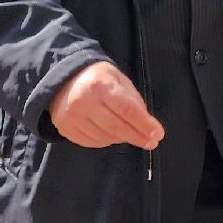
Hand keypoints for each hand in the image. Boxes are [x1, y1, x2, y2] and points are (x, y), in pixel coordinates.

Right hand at [49, 61, 164, 149]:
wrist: (65, 80)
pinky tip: (112, 135)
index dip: (144, 124)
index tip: (158, 134)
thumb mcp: (119, 80)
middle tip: (151, 142)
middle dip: (137, 137)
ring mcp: (72, 117)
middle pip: (116, 127)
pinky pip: (93, 142)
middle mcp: (84, 102)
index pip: (127, 110)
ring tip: (129, 133)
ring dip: (122, 138)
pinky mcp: (66, 128)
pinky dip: (106, 141)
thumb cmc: (98, 79)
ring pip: (105, 138)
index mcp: (100, 85)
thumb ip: (134, 101)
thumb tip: (147, 126)